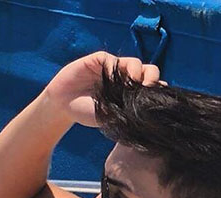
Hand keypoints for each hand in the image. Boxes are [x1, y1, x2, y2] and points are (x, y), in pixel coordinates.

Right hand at [43, 51, 164, 127]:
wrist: (61, 106)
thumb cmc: (85, 113)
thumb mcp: (110, 116)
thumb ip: (128, 111)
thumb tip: (149, 109)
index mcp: (130, 91)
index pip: (150, 86)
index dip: (156, 89)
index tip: (158, 97)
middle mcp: (124, 77)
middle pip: (148, 71)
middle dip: (152, 76)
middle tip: (150, 86)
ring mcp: (112, 67)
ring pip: (134, 63)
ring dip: (138, 71)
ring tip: (135, 81)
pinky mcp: (98, 60)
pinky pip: (111, 59)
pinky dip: (114, 66)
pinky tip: (113, 77)